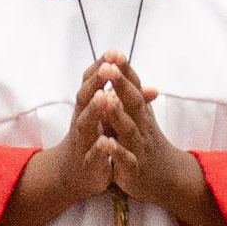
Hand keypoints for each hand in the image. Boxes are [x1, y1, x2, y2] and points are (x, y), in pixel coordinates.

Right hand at [2, 61, 126, 225]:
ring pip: (85, 124)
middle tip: (106, 68)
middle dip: (96, 83)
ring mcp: (82, 142)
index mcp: (88, 107)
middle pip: (85, 98)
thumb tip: (153, 89)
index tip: (114, 52)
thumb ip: (127, 103)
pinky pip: (92, 155)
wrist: (72, 173)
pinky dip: (99, 148)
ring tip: (103, 97)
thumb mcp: (110, 119)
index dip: (101, 68)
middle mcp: (82, 120)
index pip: (92, 83)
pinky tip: (106, 141)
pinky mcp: (88, 164)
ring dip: (94, 110)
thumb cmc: (93, 138)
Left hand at [92, 58, 224, 225]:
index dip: (125, 70)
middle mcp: (142, 126)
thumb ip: (132, 93)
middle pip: (133, 102)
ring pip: (128, 128)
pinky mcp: (133, 168)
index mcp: (141, 113)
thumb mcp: (141, 116)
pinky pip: (124, 159)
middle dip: (122, 84)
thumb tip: (122, 66)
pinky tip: (104, 142)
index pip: (134, 87)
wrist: (167, 177)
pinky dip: (115, 151)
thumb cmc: (147, 142)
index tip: (114, 52)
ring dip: (117, 113)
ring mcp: (138, 146)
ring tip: (105, 99)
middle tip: (110, 66)